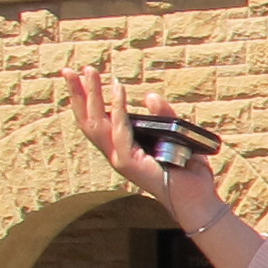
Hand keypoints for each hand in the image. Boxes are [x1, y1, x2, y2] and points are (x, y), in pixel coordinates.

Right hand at [63, 67, 218, 227]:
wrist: (198, 199)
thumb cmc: (188, 172)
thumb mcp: (175, 136)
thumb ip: (163, 115)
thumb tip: (150, 96)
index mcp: (121, 147)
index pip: (95, 119)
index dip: (84, 98)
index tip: (78, 75)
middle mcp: (115, 153)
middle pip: (88, 119)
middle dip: (78, 93)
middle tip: (70, 69)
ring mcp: (119, 159)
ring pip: (97, 122)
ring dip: (93, 94)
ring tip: (91, 72)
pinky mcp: (128, 163)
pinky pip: (120, 130)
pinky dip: (118, 108)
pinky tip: (117, 89)